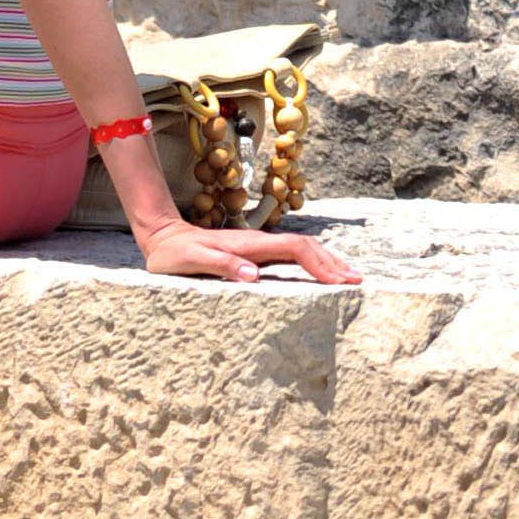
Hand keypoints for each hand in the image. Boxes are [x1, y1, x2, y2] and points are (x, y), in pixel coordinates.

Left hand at [140, 217, 359, 286]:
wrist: (161, 236)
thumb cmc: (173, 254)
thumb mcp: (191, 261)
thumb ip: (220, 265)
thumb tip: (254, 276)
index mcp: (249, 246)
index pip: (294, 249)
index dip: (319, 263)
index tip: (340, 281)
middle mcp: (257, 244)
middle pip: (304, 246)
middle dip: (331, 261)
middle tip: (357, 281)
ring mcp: (256, 248)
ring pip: (298, 249)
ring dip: (324, 261)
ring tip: (346, 277)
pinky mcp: (252, 255)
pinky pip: (288, 257)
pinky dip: (309, 264)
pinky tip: (316, 275)